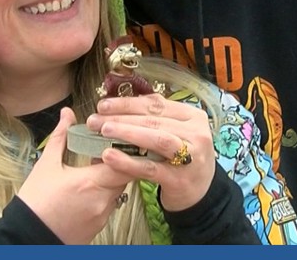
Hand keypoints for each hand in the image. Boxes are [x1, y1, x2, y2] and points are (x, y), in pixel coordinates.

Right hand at [16, 107, 134, 243]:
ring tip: (94, 171)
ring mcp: (102, 216)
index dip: (125, 151)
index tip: (119, 142)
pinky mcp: (98, 227)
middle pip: (125, 178)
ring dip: (111, 181)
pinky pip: (109, 207)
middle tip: (106, 153)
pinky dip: (104, 196)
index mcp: (91, 182)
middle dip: (118, 164)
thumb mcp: (46, 164)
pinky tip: (88, 191)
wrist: (27, 237)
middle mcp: (102, 201)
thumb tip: (67, 114)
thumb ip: (61, 136)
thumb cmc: (35, 203)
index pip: (125, 164)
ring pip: (118, 193)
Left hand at [86, 94, 215, 212]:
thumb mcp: (176, 133)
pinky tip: (109, 157)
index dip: (127, 103)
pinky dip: (128, 161)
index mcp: (192, 116)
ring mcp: (191, 156)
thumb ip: (155, 118)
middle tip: (95, 120)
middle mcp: (196, 133)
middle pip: (154, 120)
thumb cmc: (182, 158)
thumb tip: (119, 105)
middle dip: (121, 118)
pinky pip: (150, 168)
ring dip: (127, 132)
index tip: (103, 105)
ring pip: (156, 139)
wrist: (200, 194)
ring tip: (103, 131)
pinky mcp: (180, 179)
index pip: (156, 105)